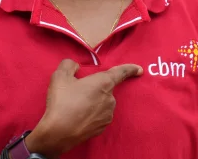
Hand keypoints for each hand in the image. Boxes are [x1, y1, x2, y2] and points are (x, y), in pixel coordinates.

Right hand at [25, 59, 142, 157]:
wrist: (58, 133)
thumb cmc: (61, 102)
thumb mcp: (60, 76)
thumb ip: (69, 65)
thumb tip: (75, 66)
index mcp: (103, 83)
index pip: (121, 72)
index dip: (130, 69)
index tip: (139, 69)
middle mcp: (110, 98)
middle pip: (106, 88)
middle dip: (95, 88)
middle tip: (77, 92)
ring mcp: (108, 114)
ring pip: (102, 102)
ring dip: (93, 101)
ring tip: (75, 105)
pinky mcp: (103, 127)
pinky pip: (100, 115)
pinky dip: (92, 113)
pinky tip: (79, 116)